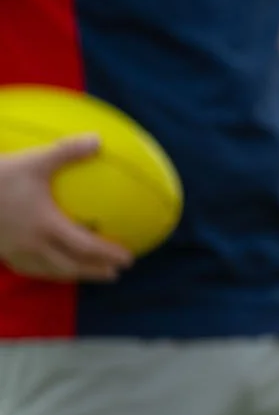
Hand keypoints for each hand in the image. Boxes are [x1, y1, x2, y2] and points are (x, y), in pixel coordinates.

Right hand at [0, 136, 133, 280]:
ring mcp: (13, 252)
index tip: (128, 259)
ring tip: (86, 274)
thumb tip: (98, 140)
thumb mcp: (33, 161)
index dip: (108, 255)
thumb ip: (66, 152)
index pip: (85, 247)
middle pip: (69, 267)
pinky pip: (27, 268)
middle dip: (94, 272)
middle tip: (115, 274)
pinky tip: (47, 265)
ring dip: (71, 274)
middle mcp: (32, 245)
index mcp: (46, 226)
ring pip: (48, 271)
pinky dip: (44, 271)